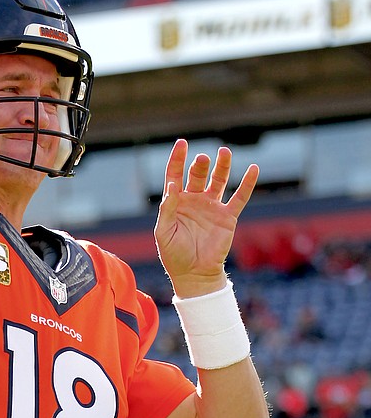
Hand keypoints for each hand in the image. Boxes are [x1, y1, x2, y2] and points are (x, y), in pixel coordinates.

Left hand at [155, 138, 258, 298]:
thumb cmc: (174, 255)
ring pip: (219, 181)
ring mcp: (212, 207)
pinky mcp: (228, 217)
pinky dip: (247, 184)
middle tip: (202, 159)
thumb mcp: (164, 232)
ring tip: (224, 152)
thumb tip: (171, 186)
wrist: (194, 274)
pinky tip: (253, 169)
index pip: (176, 175)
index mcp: (176, 202)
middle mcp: (195, 200)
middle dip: (200, 165)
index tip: (182, 143)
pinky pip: (239, 197)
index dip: (178, 159)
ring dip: (222, 166)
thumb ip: (167, 209)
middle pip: (198, 175)